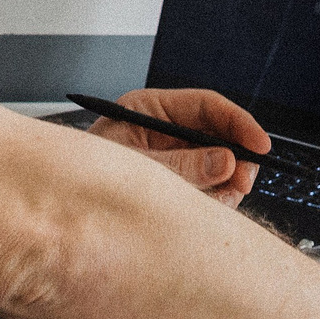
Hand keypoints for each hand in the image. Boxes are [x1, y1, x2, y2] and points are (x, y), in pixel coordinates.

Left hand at [88, 88, 272, 203]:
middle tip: (242, 183)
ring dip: (225, 187)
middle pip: (221, 137)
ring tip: (209, 202)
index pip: (207, 106)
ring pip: (221, 168)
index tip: (260, 145)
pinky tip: (201, 211)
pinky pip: (210, 192)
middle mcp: (166, 132)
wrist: (59, 212)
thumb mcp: (130, 166)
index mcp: (150, 110)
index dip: (239, 123)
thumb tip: (226, 162)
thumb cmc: (80, 178)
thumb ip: (178, 166)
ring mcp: (174, 160)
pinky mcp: (177, 186)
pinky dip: (214, 203)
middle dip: (237, 160)